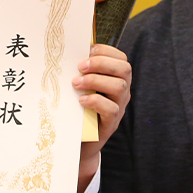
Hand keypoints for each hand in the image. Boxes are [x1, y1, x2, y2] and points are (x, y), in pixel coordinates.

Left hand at [75, 43, 131, 192]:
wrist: (79, 141)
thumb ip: (81, 72)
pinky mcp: (111, 122)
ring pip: (120, 87)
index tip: (88, 50)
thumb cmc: (78, 108)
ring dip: (96, 80)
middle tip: (80, 67)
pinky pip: (111, 109)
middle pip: (124, 69)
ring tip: (76, 83)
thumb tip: (67, 52)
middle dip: (102, 63)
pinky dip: (96, 101)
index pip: (121, 58)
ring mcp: (119, 107)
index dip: (106, 51)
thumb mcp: (81, 87)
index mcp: (116, 78)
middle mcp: (122, 91)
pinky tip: (81, 100)